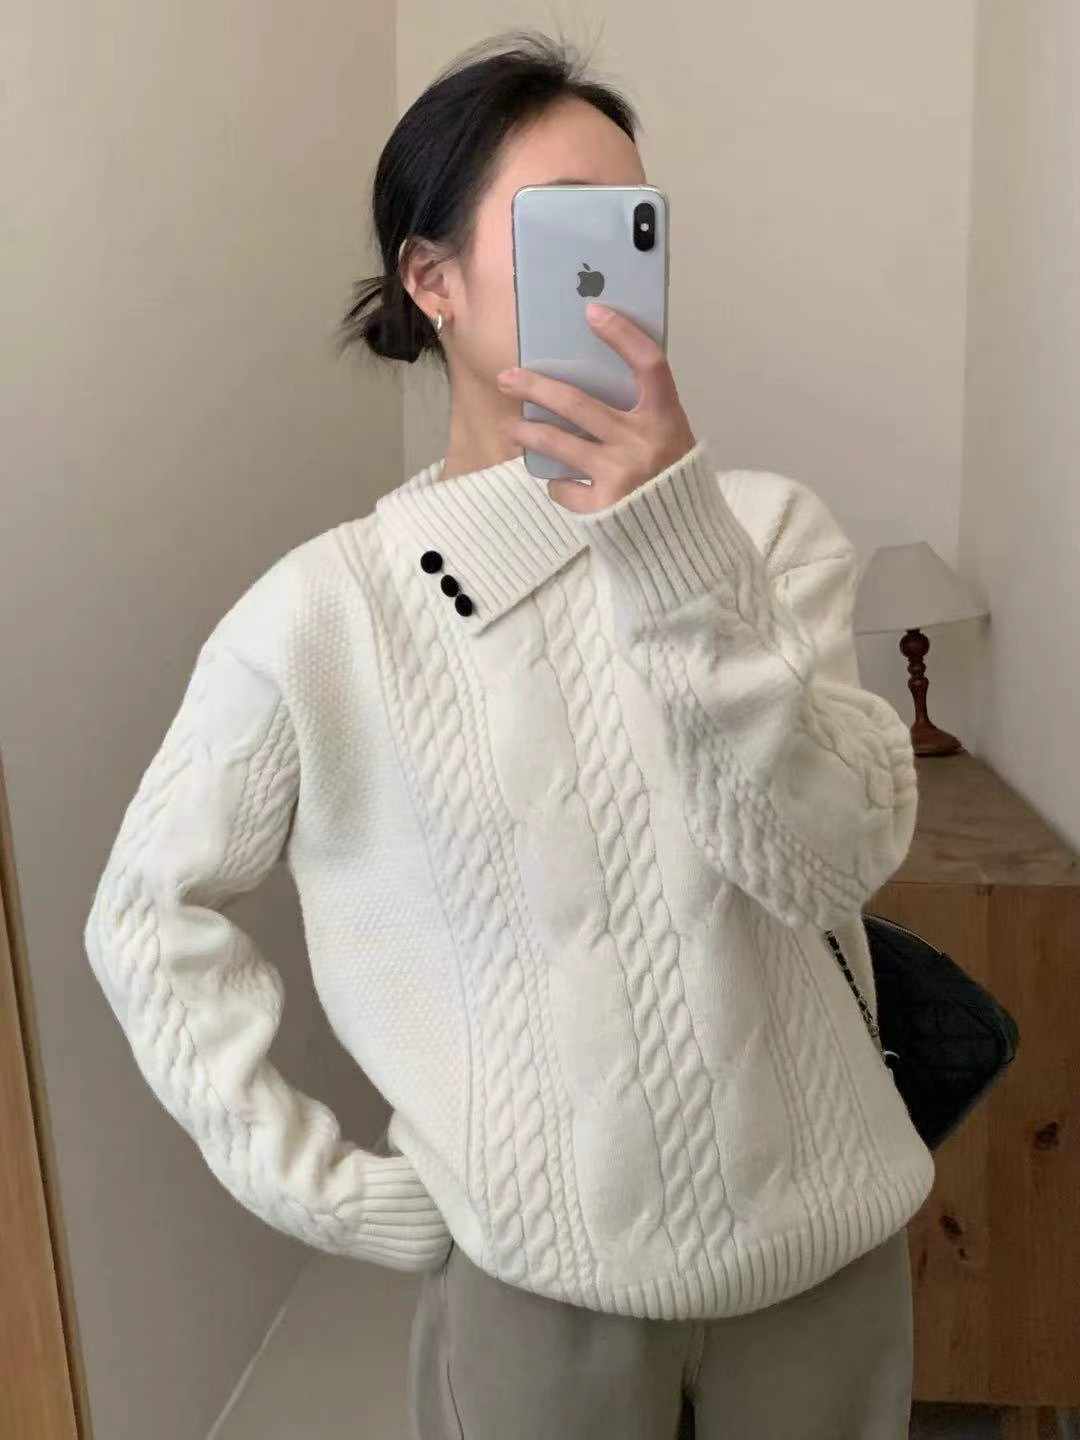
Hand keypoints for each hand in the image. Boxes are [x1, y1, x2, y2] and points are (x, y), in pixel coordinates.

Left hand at [496, 303, 696, 513]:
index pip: (649, 364)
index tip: (592, 312)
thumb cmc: (671, 478)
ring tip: (513, 427)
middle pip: (577, 403)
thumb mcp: (670, 437)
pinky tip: (560, 481)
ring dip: (527, 432)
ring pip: (556, 443)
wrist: (683, 538)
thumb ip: (640, 413)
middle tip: (507, 378)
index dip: (623, 334)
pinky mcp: (602, 506)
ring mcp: (619, 475)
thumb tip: (589, 380)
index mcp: (665, 419)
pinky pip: (563, 487)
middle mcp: (640, 442)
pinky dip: (558, 483)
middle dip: (535, 386)